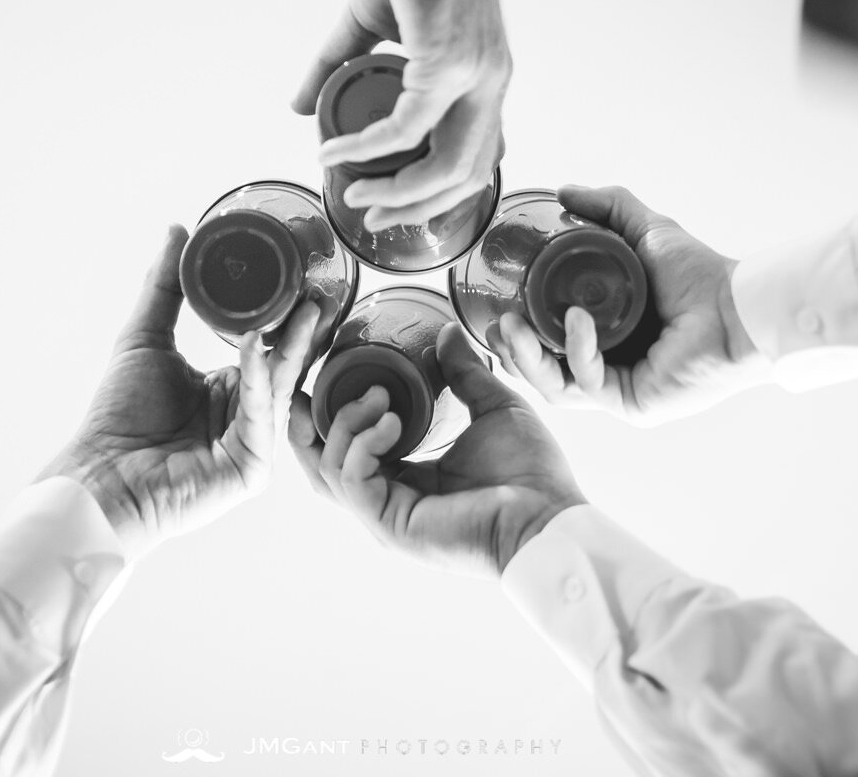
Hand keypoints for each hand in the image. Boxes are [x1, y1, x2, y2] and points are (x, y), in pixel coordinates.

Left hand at [38, 225, 318, 558]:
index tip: (301, 281)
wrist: (100, 474)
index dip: (285, 320)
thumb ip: (164, 286)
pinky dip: (256, 379)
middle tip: (318, 292)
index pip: (267, 350)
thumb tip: (177, 229)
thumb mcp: (145, 338)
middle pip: (282, 367)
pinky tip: (255, 344)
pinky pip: (260, 418)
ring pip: (277, 388)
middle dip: (302, 330)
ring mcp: (253, 446)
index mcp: (229, 390)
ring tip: (306, 309)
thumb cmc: (118, 416)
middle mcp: (246, 417)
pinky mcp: (251, 470)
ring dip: (292, 348)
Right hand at [290, 323, 584, 576]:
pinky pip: (351, 478)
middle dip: (308, 420)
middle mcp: (385, 500)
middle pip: (319, 461)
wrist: (549, 517)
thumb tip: (448, 332)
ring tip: (379, 396)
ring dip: (344, 421)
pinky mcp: (390, 524)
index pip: (346, 447)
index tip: (325, 372)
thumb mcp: (493, 408)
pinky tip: (391, 420)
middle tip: (313, 381)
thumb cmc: (531, 474)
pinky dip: (362, 443)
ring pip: (327, 467)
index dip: (328, 412)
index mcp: (405, 480)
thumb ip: (466, 374)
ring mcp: (383, 516)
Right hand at [292, 0, 510, 230]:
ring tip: (352, 195)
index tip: (392, 205)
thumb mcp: (368, 24)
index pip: (478, 156)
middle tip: (369, 215)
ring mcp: (475, 76)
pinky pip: (405, 128)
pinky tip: (335, 151)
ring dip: (397, 193)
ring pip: (446, 166)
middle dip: (417, 209)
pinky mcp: (448, 63)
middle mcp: (491, 82)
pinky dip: (367, 148)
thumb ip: (337, 67)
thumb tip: (298, 106)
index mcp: (484, 78)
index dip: (438, 193)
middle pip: (468, 176)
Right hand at [490, 185, 771, 426]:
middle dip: (513, 353)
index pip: (548, 343)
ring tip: (512, 329)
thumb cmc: (700, 274)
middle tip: (497, 326)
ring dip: (529, 359)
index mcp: (605, 335)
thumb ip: (607, 208)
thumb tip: (562, 191)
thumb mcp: (644, 231)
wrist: (736, 305)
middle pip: (544, 370)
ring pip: (556, 385)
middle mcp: (608, 365)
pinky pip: (590, 384)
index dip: (518, 335)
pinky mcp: (632, 403)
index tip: (495, 311)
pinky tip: (579, 321)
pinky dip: (579, 351)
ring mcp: (618, 388)